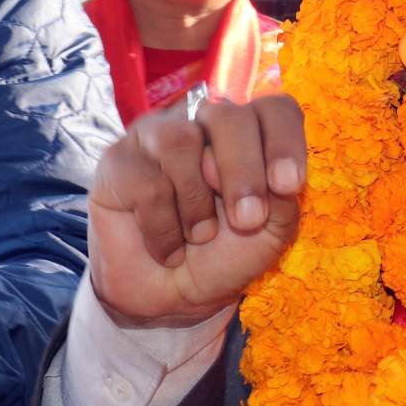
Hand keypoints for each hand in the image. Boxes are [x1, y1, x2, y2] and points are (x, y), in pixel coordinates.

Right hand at [89, 94, 306, 328]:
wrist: (171, 297)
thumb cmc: (224, 255)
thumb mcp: (269, 233)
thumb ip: (281, 198)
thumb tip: (273, 177)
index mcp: (248, 133)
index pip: (273, 109)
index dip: (284, 141)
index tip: (287, 186)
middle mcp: (201, 123)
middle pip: (228, 116)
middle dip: (243, 172)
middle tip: (247, 220)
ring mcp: (156, 136)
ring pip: (181, 141)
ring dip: (197, 204)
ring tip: (198, 236)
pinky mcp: (118, 160)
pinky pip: (146, 183)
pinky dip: (164, 229)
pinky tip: (167, 248)